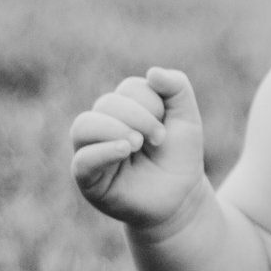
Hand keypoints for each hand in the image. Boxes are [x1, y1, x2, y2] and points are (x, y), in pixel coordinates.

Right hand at [69, 67, 207, 229]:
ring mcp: (92, 150)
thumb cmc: (179, 158)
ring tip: (138, 143)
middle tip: (159, 138)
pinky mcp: (88, 178)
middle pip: (106, 104)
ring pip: (84, 126)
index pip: (129, 89)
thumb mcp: (187, 118)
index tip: (167, 128)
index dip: (151, 102)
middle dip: (137, 116)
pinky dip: (102, 151)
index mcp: (125, 108)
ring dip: (115, 129)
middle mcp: (103, 125)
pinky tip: (124, 150)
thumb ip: (177, 88)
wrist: (181, 198)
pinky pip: (82, 159)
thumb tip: (152, 72)